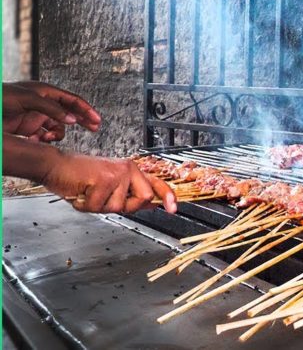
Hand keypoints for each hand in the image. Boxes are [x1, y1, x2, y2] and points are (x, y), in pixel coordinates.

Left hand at [3, 81, 101, 139]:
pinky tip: (36, 140)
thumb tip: (71, 119)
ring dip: (56, 134)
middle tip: (94, 129)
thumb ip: (51, 108)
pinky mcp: (28, 128)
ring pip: (57, 127)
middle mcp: (43, 104)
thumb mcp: (27, 99)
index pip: (72, 100)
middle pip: (69, 112)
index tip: (97, 120)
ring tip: (48, 138)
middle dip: (81, 121)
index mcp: (45, 92)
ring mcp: (35, 116)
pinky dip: (43, 140)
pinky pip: (43, 136)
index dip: (86, 110)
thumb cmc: (1, 98)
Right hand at [43, 154, 176, 213]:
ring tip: (89, 193)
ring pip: (117, 207)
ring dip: (99, 206)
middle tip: (106, 199)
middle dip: (127, 206)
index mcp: (130, 170)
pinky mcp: (103, 179)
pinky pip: (98, 206)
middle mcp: (127, 169)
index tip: (173, 208)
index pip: (154, 183)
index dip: (167, 196)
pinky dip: (85, 205)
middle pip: (143, 198)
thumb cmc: (80, 177)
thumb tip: (151, 204)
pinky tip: (81, 192)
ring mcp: (116, 174)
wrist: (56, 166)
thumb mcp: (109, 186)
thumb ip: (129, 194)